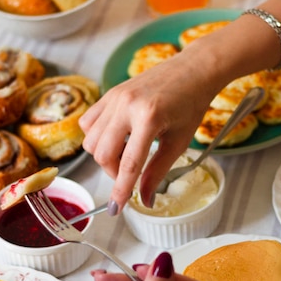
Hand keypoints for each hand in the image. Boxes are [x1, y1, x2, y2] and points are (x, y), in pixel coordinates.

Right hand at [79, 53, 215, 210]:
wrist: (192, 70)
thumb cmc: (191, 104)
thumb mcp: (179, 142)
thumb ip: (158, 172)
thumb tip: (145, 200)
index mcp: (148, 117)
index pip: (128, 164)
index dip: (120, 191)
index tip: (115, 209)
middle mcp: (126, 105)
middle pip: (102, 154)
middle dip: (113, 172)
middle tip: (131, 174)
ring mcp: (114, 97)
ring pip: (91, 140)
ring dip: (105, 155)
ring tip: (127, 153)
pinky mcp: (109, 93)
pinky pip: (88, 122)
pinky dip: (97, 137)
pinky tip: (117, 137)